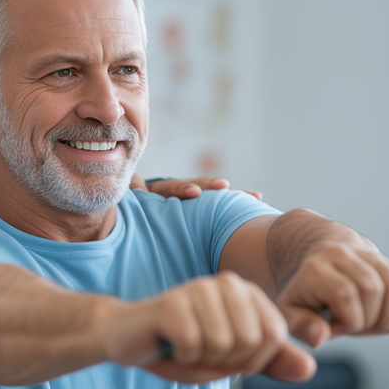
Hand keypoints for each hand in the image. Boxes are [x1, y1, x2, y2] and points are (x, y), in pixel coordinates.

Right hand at [107, 272, 315, 384]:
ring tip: (185, 347)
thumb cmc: (181, 347)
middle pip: (251, 341)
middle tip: (202, 351)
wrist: (128, 338)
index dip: (252, 359)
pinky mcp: (171, 303)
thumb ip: (270, 363)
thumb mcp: (231, 360)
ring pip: (222, 343)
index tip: (226, 353)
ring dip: (202, 359)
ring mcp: (197, 289)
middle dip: (226, 360)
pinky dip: (182, 358)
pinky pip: (193, 345)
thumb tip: (309, 369)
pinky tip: (169, 344)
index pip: (275, 337)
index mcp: (246, 293)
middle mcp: (225, 283)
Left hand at [132, 173, 263, 200]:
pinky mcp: (200, 206)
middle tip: (224, 187)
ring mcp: (192, 197)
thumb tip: (132, 179)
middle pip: (197, 185)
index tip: (195, 192)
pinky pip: (219, 204)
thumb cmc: (136, 210)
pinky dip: (235, 202)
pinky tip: (256, 200)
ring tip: (252, 196)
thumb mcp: (134, 201)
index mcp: (158, 190)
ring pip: (211, 194)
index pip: (172, 187)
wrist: (140, 207)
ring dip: (230, 196)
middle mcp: (179, 189)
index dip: (183, 189)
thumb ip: (135, 192)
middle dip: (210, 186)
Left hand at [276, 243, 388, 346]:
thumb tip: (320, 337)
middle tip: (354, 325)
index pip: (345, 294)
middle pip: (373, 289)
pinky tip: (386, 318)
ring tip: (369, 322)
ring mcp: (368, 256)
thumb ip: (301, 326)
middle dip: (368, 320)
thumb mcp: (290, 313)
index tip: (336, 325)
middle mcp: (342, 254)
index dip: (347, 320)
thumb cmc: (305, 297)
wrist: (319, 267)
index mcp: (315, 267)